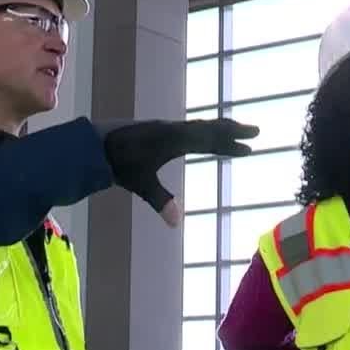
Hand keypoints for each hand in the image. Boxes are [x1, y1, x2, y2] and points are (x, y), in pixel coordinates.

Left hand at [98, 118, 258, 225]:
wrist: (94, 143)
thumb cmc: (117, 163)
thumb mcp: (139, 183)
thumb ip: (159, 200)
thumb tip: (175, 224)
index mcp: (173, 139)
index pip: (208, 140)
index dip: (229, 144)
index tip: (249, 147)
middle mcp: (173, 129)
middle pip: (209, 128)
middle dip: (232, 131)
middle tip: (255, 132)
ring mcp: (166, 127)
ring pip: (200, 126)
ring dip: (219, 129)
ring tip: (236, 131)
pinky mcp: (159, 129)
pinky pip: (189, 128)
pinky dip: (204, 131)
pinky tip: (206, 137)